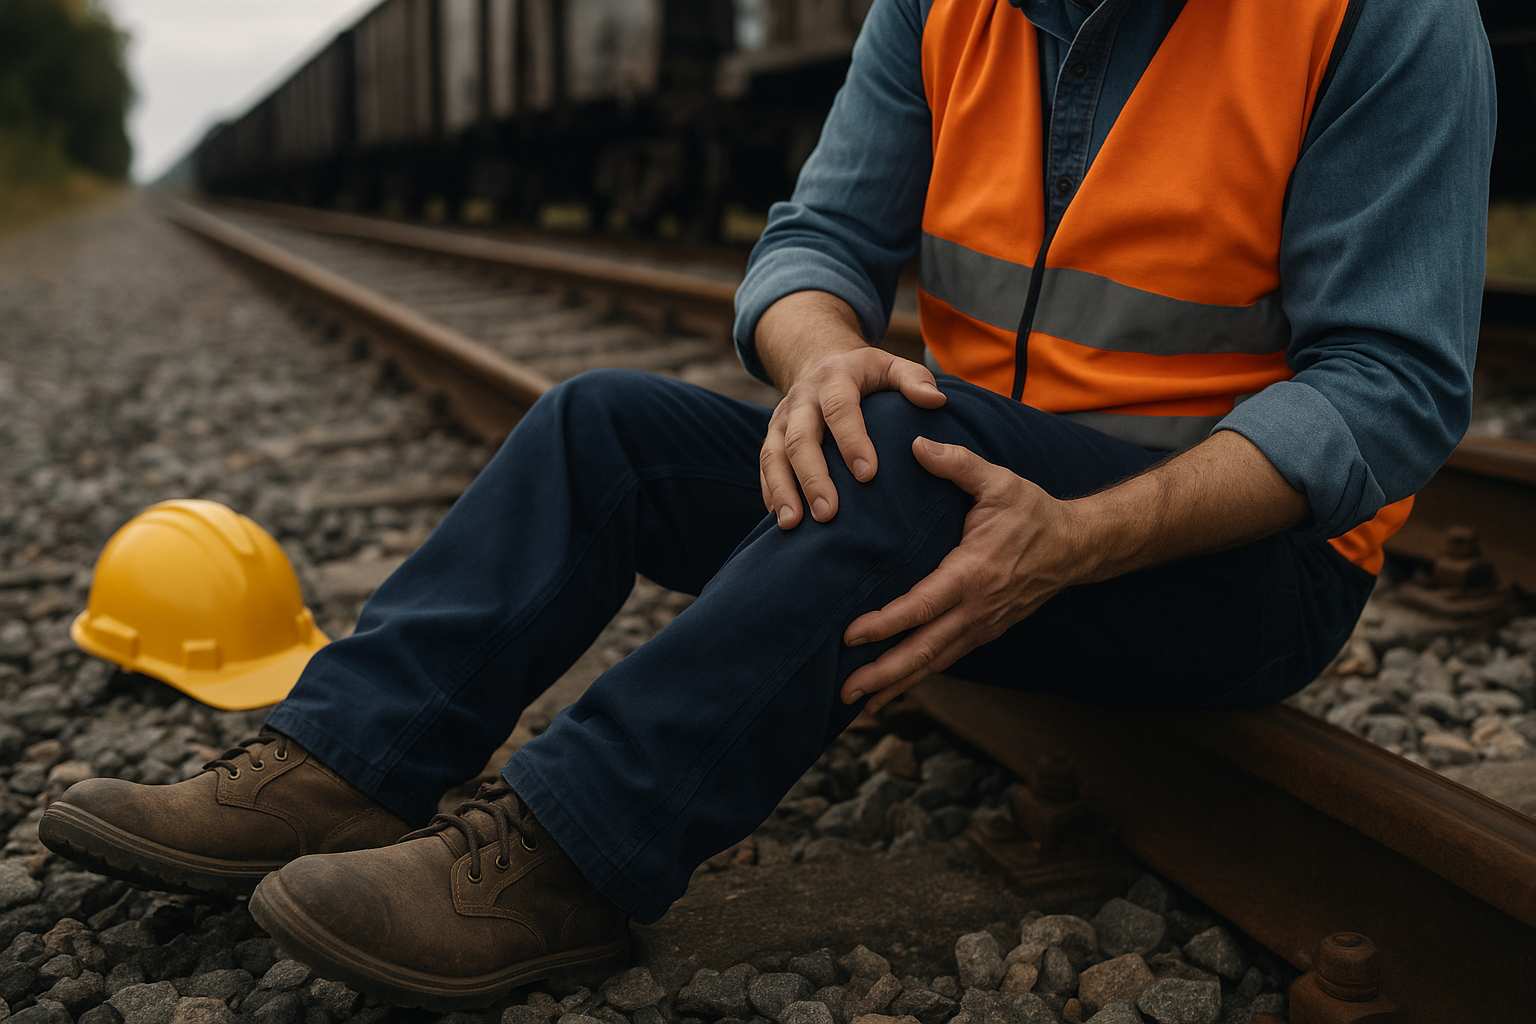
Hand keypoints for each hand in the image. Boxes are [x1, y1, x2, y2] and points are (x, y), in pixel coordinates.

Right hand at [760, 348, 945, 527]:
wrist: (818, 359)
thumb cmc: (865, 374)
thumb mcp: (891, 365)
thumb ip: (915, 380)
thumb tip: (936, 401)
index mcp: (835, 378)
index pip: (840, 409)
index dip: (852, 440)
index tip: (868, 475)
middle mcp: (803, 398)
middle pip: (801, 438)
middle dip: (813, 478)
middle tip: (828, 513)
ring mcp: (782, 418)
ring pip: (774, 454)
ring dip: (783, 490)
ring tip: (793, 524)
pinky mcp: (772, 436)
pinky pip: (765, 466)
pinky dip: (771, 493)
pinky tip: (782, 519)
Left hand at [839, 437, 1091, 712]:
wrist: (1077, 547)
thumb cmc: (1033, 513)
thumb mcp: (999, 481)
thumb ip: (957, 464)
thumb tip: (916, 444)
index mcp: (974, 574)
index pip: (922, 606)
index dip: (886, 624)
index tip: (850, 635)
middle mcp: (976, 610)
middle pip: (924, 651)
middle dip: (883, 675)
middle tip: (844, 695)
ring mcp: (982, 627)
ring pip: (934, 664)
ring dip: (896, 686)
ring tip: (858, 706)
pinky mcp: (984, 633)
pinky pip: (945, 660)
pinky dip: (917, 677)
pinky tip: (891, 689)